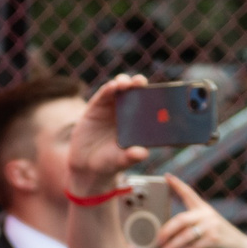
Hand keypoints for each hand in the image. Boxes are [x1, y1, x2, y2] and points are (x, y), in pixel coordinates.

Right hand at [68, 74, 149, 192]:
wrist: (86, 164)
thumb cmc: (109, 162)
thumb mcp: (120, 161)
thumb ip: (130, 157)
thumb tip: (142, 153)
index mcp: (140, 122)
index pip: (151, 105)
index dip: (156, 96)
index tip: (160, 93)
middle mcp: (129, 111)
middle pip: (137, 92)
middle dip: (140, 84)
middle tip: (140, 82)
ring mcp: (113, 106)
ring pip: (121, 88)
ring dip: (125, 82)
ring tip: (126, 84)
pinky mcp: (98, 105)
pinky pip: (105, 93)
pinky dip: (109, 88)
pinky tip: (112, 86)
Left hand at [150, 174, 246, 247]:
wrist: (240, 246)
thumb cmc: (217, 236)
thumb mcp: (206, 224)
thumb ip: (191, 223)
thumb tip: (165, 234)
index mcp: (203, 208)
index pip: (189, 193)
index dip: (177, 184)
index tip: (166, 176)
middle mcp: (207, 214)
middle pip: (181, 220)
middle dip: (165, 231)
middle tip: (156, 241)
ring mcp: (211, 226)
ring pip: (185, 236)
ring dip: (170, 247)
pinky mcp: (214, 239)